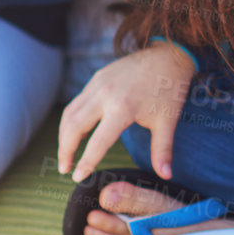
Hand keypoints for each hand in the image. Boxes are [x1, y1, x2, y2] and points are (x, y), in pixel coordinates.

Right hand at [58, 43, 195, 182]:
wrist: (169, 56)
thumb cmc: (169, 91)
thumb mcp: (167, 122)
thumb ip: (162, 151)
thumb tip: (166, 176)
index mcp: (123, 108)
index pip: (97, 142)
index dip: (86, 162)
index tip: (78, 178)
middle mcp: (105, 95)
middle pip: (73, 127)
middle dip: (65, 150)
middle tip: (65, 169)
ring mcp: (98, 84)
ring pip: (70, 113)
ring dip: (64, 135)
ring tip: (66, 155)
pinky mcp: (97, 77)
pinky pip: (77, 102)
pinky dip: (71, 119)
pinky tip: (74, 133)